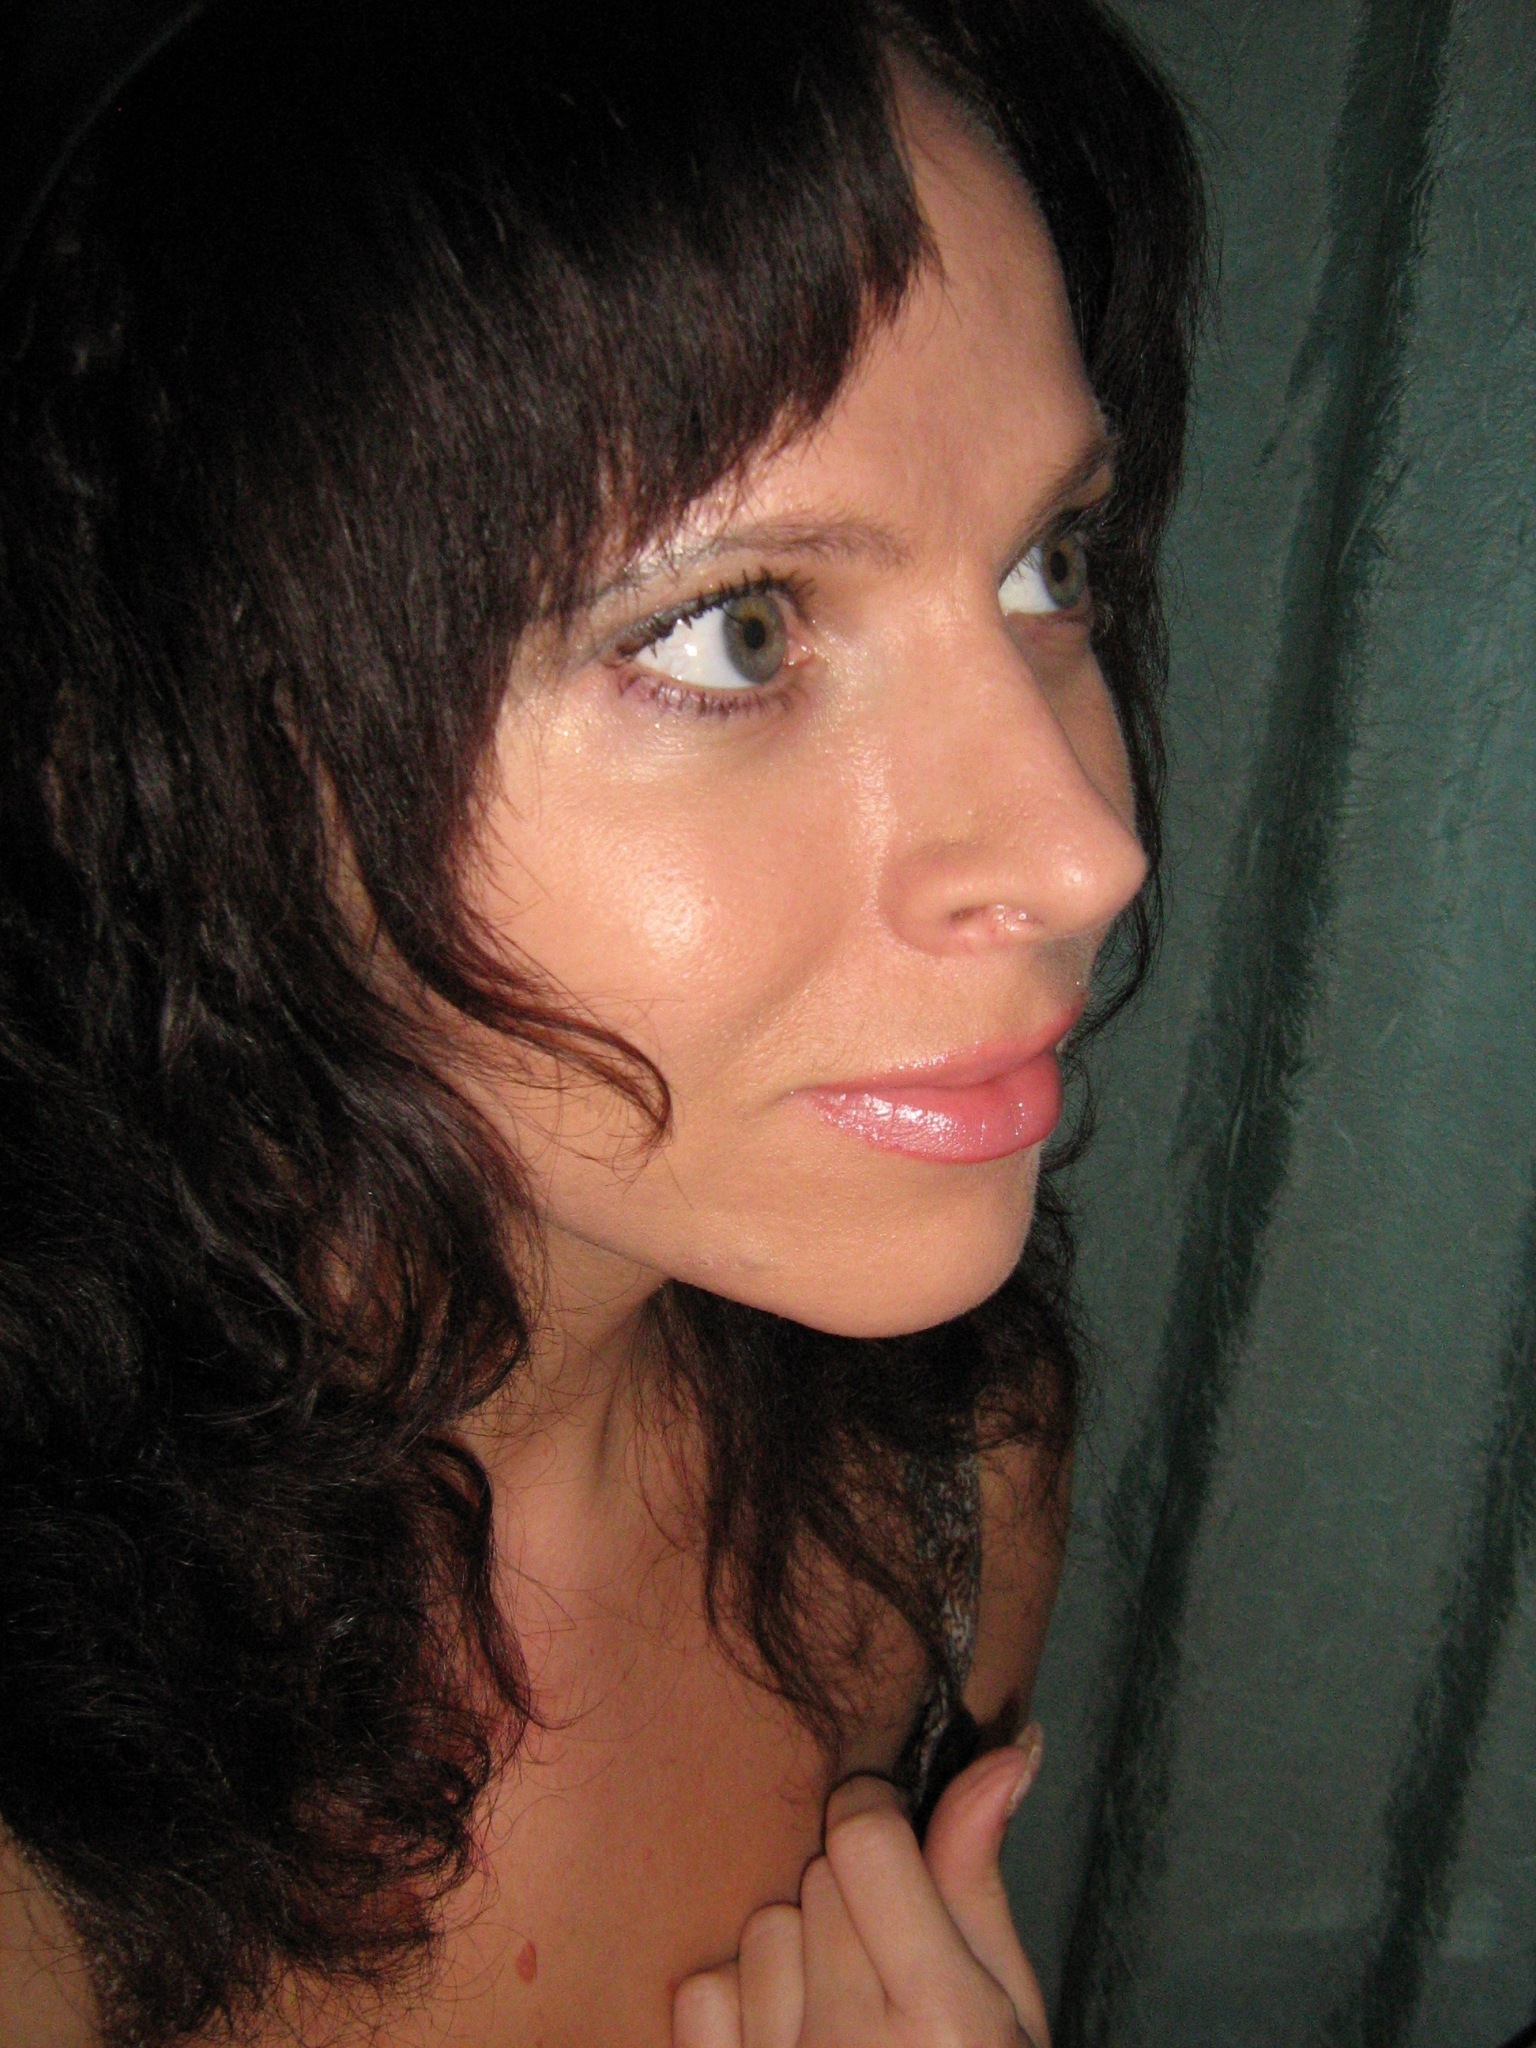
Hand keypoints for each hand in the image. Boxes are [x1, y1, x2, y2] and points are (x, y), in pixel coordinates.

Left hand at [673, 1730, 1048, 2047]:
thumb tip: (1009, 1750)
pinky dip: (739, 2004)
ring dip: (799, 1951)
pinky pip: (702, 1993)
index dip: (878, 1817)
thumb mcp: (1010, 2015)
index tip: (894, 1837)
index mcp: (940, 2019)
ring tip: (845, 2009)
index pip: (864, 1835)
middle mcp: (850, 2046)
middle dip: (854, 1893)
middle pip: (817, 1876)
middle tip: (889, 1956)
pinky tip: (788, 2037)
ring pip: (762, 1928)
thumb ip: (981, 1885)